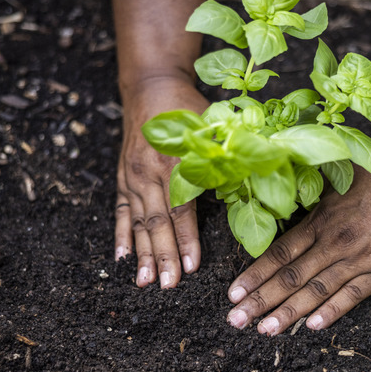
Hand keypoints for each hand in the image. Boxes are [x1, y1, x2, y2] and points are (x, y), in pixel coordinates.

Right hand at [115, 77, 208, 287]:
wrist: (151, 86)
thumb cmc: (188, 108)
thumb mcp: (212, 127)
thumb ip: (225, 158)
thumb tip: (250, 187)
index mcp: (175, 162)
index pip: (181, 210)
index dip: (186, 239)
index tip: (192, 267)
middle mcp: (149, 172)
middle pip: (157, 222)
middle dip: (163, 257)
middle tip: (168, 285)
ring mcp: (132, 176)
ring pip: (138, 222)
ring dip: (142, 254)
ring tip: (145, 281)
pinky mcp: (123, 177)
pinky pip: (121, 211)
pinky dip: (120, 236)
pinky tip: (120, 259)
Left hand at [225, 139, 370, 334]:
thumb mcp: (338, 182)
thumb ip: (312, 202)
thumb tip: (283, 206)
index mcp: (320, 219)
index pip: (278, 253)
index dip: (254, 275)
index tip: (232, 294)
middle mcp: (334, 241)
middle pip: (289, 276)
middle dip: (260, 301)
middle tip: (236, 321)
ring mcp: (359, 257)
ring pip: (316, 290)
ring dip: (289, 312)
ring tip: (265, 330)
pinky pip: (353, 295)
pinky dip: (332, 311)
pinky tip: (313, 326)